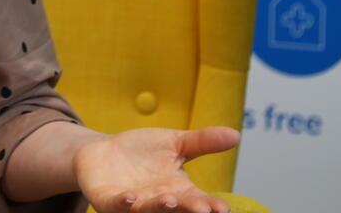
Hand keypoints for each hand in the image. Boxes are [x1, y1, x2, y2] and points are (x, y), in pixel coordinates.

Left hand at [71, 126, 239, 212]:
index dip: (209, 205)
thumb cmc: (143, 152)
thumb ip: (202, 142)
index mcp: (177, 190)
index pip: (197, 200)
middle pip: (175, 208)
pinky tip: (130, 197)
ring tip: (170, 201)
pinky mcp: (107, 200)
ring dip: (158, 207)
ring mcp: (132, 204)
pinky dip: (123, 203)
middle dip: (188, 209)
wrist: (104, 152)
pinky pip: (116, 204)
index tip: (222, 208)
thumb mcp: (175, 143)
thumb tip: (236, 134)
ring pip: (148, 209)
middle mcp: (157, 202)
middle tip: (201, 209)